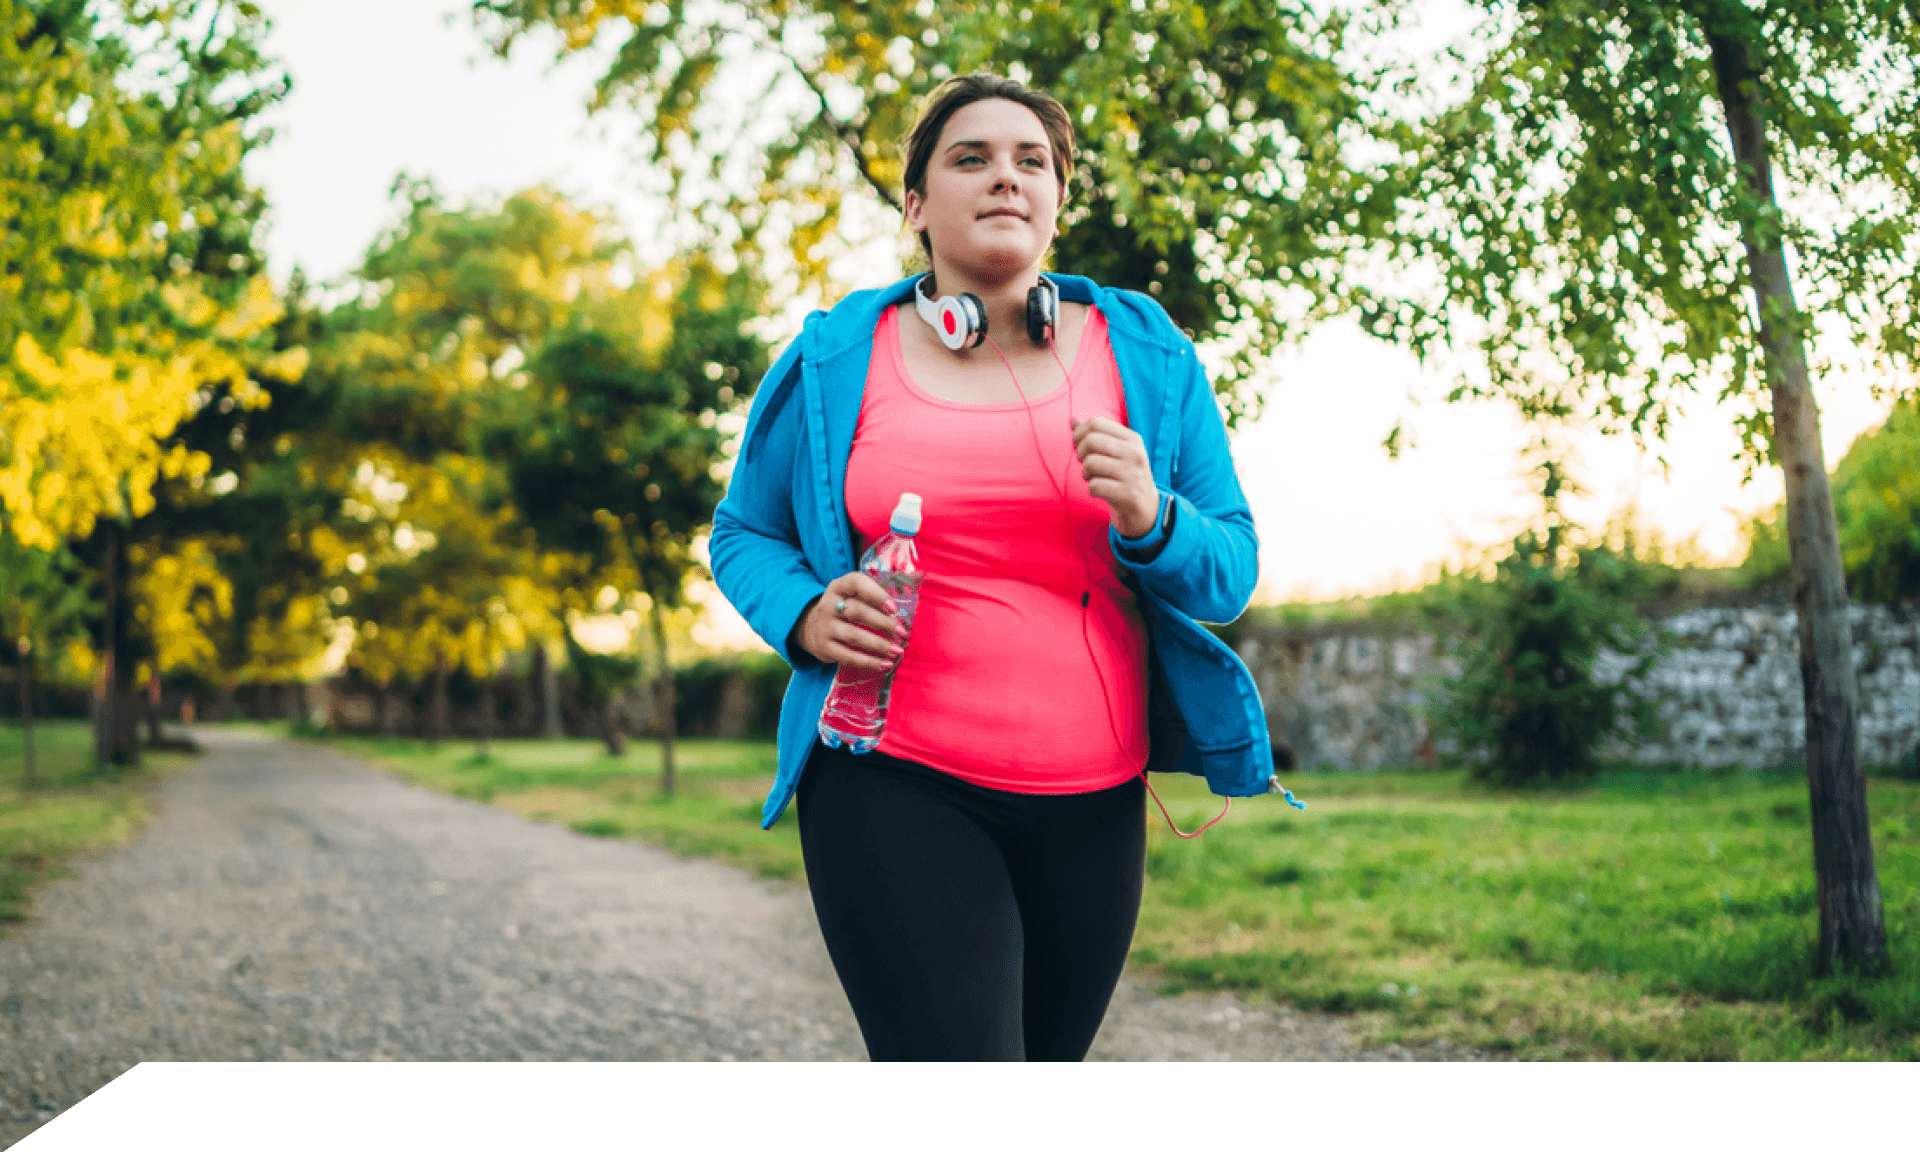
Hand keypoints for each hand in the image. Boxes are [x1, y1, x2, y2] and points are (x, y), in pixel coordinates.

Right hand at [797, 571, 906, 669]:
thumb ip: (872, 600)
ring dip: (879, 644)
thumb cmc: (844, 610)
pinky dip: (869, 662)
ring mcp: (824, 627)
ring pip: (854, 635)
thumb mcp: (852, 597)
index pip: (856, 583)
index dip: (876, 594)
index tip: (894, 609)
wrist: (812, 629)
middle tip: (902, 633)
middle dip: (883, 623)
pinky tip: (885, 664)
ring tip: (897, 651)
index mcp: (838, 587)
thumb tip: (900, 619)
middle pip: (857, 611)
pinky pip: (848, 656)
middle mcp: (828, 605)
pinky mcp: (824, 647)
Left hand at [1070, 416, 1159, 537]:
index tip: (1079, 446)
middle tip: (1086, 464)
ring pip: (1090, 463)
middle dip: (1080, 453)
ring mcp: (1133, 474)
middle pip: (1091, 440)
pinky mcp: (1128, 494)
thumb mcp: (1117, 453)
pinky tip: (1100, 492)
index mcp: (1132, 439)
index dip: (1079, 433)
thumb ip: (1096, 437)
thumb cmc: (1124, 476)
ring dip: (1085, 474)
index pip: (1097, 423)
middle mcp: (1135, 453)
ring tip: (1094, 478)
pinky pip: (1094, 486)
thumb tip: (1072, 421)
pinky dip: (1092, 490)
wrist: (1146, 509)